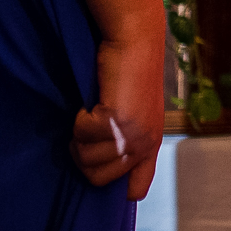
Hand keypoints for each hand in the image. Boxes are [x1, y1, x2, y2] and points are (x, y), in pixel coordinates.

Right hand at [71, 30, 165, 196]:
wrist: (134, 41)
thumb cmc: (127, 74)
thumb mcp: (133, 113)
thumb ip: (124, 139)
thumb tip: (97, 166)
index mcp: (151, 144)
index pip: (136, 189)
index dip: (114, 187)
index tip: (98, 169)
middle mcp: (144, 144)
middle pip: (98, 179)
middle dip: (85, 155)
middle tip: (89, 128)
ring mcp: (132, 135)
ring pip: (86, 159)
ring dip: (80, 136)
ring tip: (92, 112)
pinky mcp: (117, 121)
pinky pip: (81, 134)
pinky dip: (79, 118)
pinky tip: (92, 102)